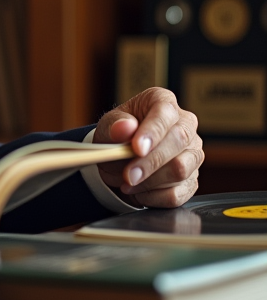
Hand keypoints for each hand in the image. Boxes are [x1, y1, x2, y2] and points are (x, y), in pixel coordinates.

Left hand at [94, 87, 202, 207]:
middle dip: (150, 161)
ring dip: (149, 181)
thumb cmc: (117, 135)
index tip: (136, 148)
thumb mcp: (108, 126)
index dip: (152, 132)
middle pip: (178, 141)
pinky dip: (154, 197)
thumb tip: (125, 128)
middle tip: (127, 175)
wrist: (119, 158)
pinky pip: (179, 193)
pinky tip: (138, 192)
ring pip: (181, 169)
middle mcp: (185, 125)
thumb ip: (114, 126)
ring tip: (126, 182)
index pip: (164, 113)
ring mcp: (193, 153)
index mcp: (163, 102)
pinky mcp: (192, 179)